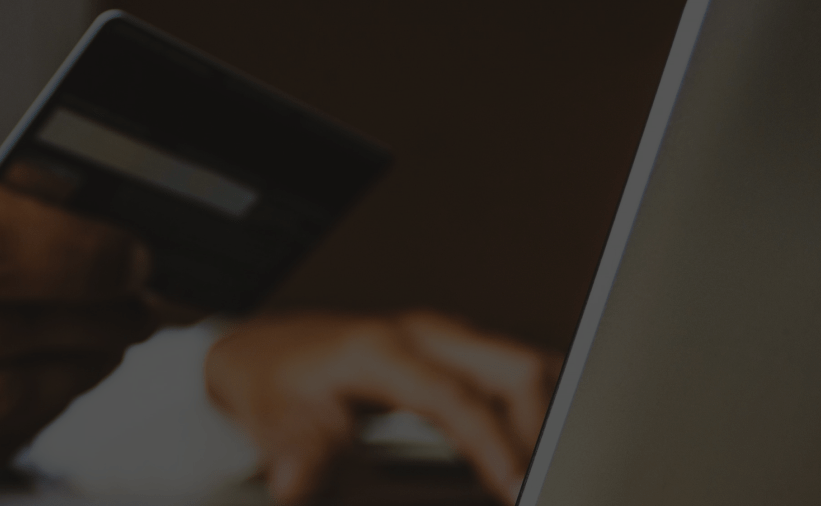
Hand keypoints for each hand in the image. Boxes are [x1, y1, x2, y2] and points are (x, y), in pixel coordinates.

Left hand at [204, 309, 560, 505]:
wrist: (264, 353)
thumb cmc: (275, 385)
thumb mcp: (275, 423)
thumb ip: (296, 454)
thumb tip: (295, 484)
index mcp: (382, 351)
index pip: (456, 398)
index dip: (492, 444)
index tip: (516, 487)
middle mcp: (422, 334)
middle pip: (514, 367)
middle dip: (543, 427)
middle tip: (550, 482)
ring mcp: (444, 336)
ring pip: (526, 361)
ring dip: (551, 413)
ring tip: (555, 468)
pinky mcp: (455, 347)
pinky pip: (516, 368)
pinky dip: (539, 404)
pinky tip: (543, 442)